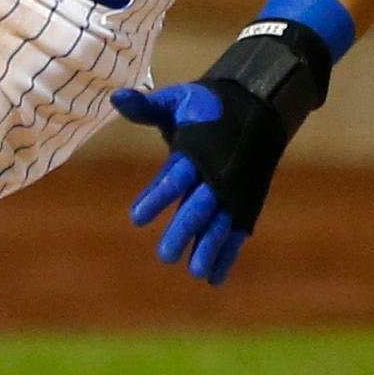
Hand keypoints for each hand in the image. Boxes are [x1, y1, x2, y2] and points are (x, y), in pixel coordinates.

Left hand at [114, 77, 291, 286]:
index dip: (157, 196)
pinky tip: (214, 278)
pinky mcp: (246, 201)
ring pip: (220, 224)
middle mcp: (217, 175)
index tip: (136, 218)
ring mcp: (234, 191)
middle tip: (165, 255)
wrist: (257, 104)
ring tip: (195, 273)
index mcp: (196, 151)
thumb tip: (116, 96)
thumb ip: (147, 107)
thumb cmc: (206, 106)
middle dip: (183, 230)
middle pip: (199, 207)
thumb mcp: (177, 101)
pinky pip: (237, 231)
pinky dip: (227, 254)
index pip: (174, 177)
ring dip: (209, 248)